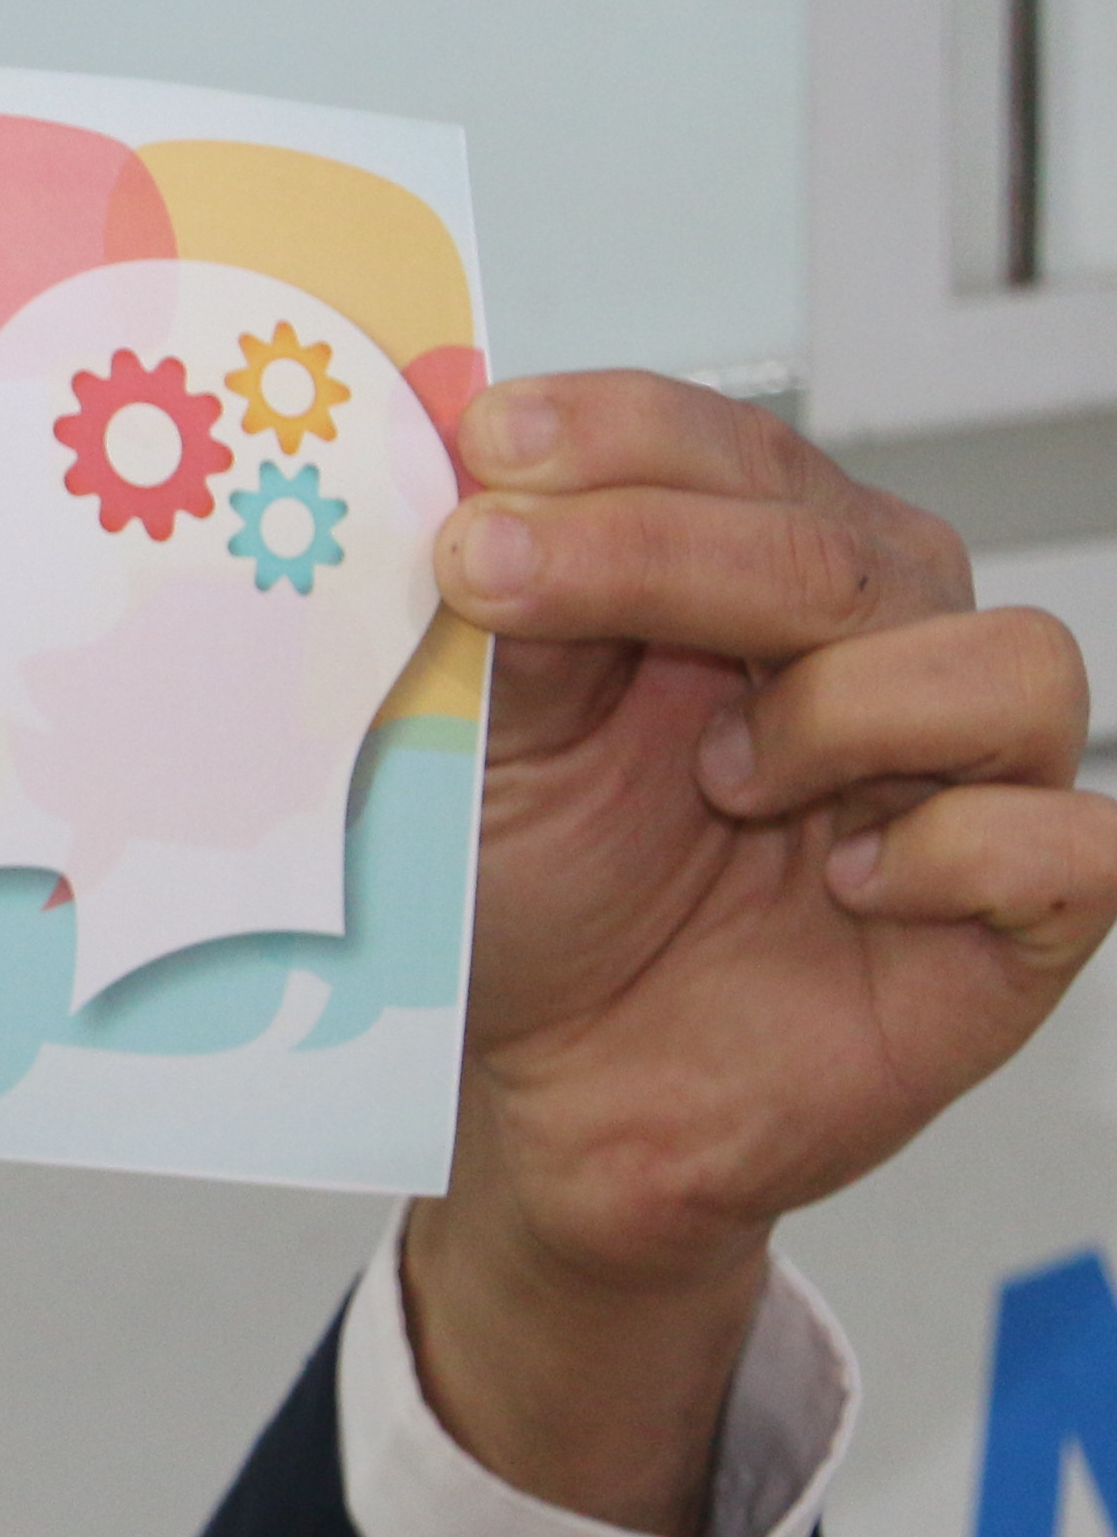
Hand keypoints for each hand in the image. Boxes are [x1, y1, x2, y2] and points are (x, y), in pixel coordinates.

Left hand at [406, 375, 1116, 1531]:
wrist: (553, 1100)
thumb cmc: (539, 903)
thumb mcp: (485, 746)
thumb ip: (507, 620)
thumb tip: (479, 479)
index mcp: (761, 581)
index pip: (733, 453)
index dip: (618, 437)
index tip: (489, 447)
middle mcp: (884, 650)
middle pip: (840, 545)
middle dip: (654, 547)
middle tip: (490, 574)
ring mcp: (964, 780)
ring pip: (1004, 665)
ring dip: (842, 710)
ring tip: (723, 783)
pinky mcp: (1019, 918)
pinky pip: (1069, 842)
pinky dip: (958, 851)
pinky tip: (848, 879)